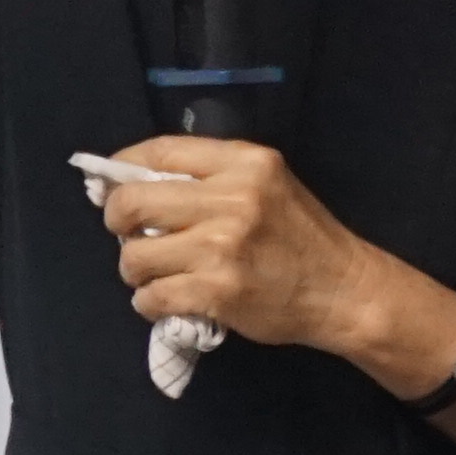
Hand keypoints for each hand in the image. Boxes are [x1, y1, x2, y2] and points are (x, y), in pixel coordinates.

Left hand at [97, 137, 455, 411]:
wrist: (345, 291)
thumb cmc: (299, 236)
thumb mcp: (266, 184)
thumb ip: (208, 176)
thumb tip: (131, 182)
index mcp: (243, 162)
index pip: (157, 152)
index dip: (120, 170)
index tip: (110, 187)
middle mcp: (232, 199)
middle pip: (131, 203)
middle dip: (118, 222)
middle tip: (132, 236)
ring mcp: (223, 247)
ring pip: (134, 256)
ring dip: (135, 270)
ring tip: (158, 274)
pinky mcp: (218, 292)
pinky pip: (151, 296)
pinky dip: (149, 302)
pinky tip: (168, 300)